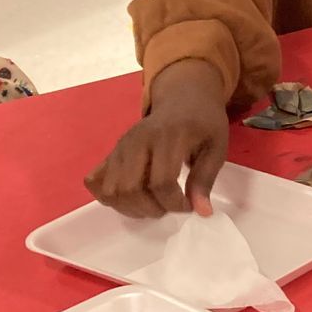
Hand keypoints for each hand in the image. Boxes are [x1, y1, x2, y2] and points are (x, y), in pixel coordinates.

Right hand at [84, 60, 228, 219]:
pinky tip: (132, 198)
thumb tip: (201, 212)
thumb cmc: (203, 123)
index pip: (162, 182)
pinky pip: (95, 181)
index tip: (188, 206)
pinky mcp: (111, 152)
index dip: (174, 203)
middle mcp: (137, 141)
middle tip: (169, 207)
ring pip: (110, 190)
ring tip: (153, 205)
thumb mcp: (217, 147)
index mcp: (167, 137)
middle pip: (130, 189)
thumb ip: (205, 179)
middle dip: (152, 208)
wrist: (183, 99)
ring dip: (131, 208)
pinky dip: (109, 197)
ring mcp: (119, 146)